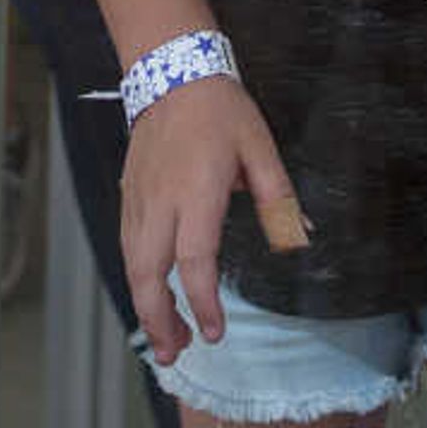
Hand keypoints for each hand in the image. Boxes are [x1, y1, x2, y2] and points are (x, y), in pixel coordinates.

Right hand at [116, 75, 306, 361]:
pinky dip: (138, 280)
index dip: (203, 302)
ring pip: (132, 265)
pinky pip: (127, 247)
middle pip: (148, 274)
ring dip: (145, 306)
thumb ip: (276, 196)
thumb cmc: (221, 111)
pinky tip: (152, 295)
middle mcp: (160, 202)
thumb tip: (298, 238)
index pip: (195, 260)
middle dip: (159, 320)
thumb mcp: (260, 147)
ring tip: (165, 339)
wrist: (171, 72)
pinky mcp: (129, 196)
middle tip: (176, 355)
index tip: (215, 333)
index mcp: (196, 192)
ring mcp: (139, 200)